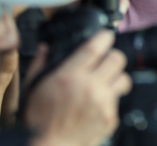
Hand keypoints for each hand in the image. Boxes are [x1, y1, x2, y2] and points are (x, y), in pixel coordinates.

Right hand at [24, 31, 130, 145]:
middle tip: (105, 62)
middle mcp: (90, 87)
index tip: (106, 36)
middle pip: (117, 58)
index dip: (105, 37)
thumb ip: (41, 65)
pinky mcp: (111, 117)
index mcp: (70, 76)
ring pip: (123, 78)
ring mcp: (103, 103)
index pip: (96, 47)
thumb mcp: (34, 89)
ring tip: (104, 84)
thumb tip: (46, 48)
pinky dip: (110, 100)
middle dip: (112, 57)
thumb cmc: (39, 120)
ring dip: (115, 78)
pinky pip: (118, 100)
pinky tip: (97, 105)